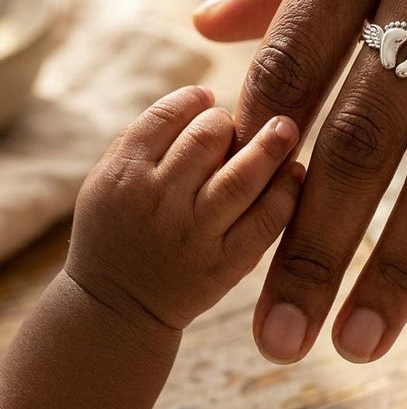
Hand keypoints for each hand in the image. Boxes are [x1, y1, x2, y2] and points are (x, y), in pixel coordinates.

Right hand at [65, 86, 303, 331]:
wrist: (116, 310)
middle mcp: (157, 202)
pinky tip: (296, 173)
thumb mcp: (108, 182)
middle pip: (208, 137)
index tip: (209, 100)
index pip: (167, 116)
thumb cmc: (119, 230)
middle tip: (242, 126)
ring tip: (287, 130)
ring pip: (242, 175)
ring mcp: (193, 234)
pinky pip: (266, 220)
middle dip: (230, 123)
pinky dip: (287, 192)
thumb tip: (209, 98)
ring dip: (271, 147)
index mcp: (123, 175)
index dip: (195, 100)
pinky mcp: (225, 265)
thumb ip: (149, 139)